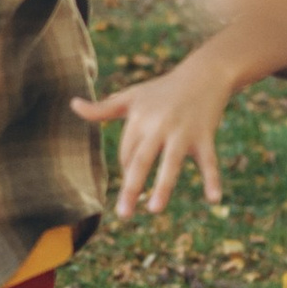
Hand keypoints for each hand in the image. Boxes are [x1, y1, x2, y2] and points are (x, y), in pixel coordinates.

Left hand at [75, 40, 250, 219]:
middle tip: (123, 214)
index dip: (128, 171)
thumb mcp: (131, 96)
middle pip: (141, 160)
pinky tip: (214, 200)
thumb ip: (102, 109)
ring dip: (163, 187)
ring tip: (153, 210)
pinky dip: (212, 180)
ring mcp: (182, 133)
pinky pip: (208, 162)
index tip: (135, 179)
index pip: (127, 154)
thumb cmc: (163, 90)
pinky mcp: (204, 136)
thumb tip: (72, 104)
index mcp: (138, 119)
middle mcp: (158, 126)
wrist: (204, 74)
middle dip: (131, 187)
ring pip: (171, 163)